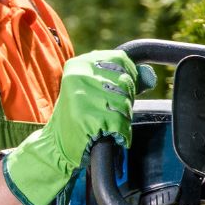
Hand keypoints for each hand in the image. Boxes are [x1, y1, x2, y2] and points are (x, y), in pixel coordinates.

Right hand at [0, 50, 146, 204]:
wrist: (55, 145)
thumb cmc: (77, 116)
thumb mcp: (92, 89)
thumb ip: (119, 78)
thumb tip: (149, 76)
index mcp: (78, 65)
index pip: (119, 59)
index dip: (130, 74)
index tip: (125, 89)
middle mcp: (78, 77)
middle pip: (125, 82)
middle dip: (125, 100)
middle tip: (110, 112)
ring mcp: (82, 97)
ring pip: (124, 103)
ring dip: (123, 118)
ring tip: (107, 124)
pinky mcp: (88, 118)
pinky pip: (120, 122)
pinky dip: (121, 133)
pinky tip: (111, 134)